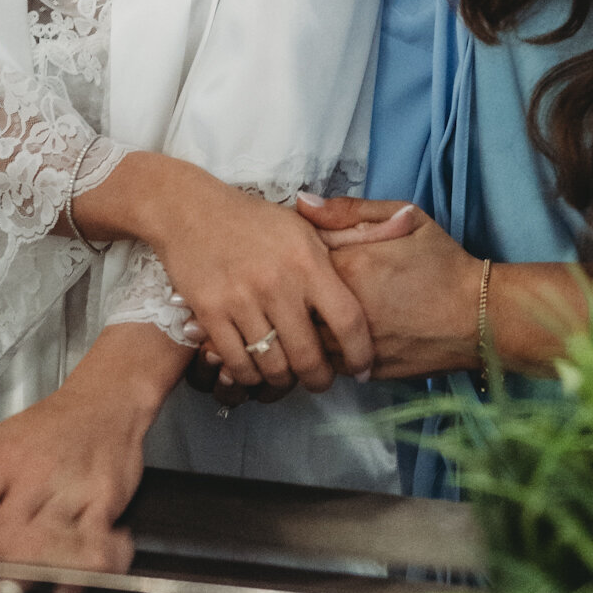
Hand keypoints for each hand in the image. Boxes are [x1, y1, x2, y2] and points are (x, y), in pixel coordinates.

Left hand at [0, 377, 143, 592]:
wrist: (106, 400)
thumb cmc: (50, 426)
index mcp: (3, 459)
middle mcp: (35, 474)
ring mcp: (71, 488)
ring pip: (40, 542)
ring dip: (15, 576)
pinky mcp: (106, 500)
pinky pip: (90, 542)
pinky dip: (75, 571)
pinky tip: (60, 587)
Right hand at [82, 159, 375, 393]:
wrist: (189, 210)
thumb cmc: (253, 220)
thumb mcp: (303, 223)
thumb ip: (345, 239)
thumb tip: (403, 227)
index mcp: (308, 260)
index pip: (348, 319)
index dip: (360, 354)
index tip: (362, 369)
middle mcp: (278, 283)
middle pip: (309, 356)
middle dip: (318, 379)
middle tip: (319, 381)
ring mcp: (242, 299)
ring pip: (272, 366)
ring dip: (282, 381)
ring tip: (285, 376)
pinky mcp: (210, 312)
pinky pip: (237, 363)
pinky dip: (248, 375)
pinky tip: (254, 369)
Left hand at [300, 195, 590, 380]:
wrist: (479, 317)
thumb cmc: (443, 263)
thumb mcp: (406, 218)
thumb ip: (350, 210)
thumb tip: (301, 202)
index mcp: (349, 265)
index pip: (294, 257)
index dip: (291, 253)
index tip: (293, 249)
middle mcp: (344, 309)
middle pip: (291, 302)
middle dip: (289, 293)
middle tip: (290, 283)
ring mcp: (353, 345)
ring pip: (304, 338)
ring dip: (301, 325)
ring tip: (306, 310)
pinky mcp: (364, 371)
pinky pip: (325, 363)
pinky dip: (322, 350)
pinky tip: (329, 335)